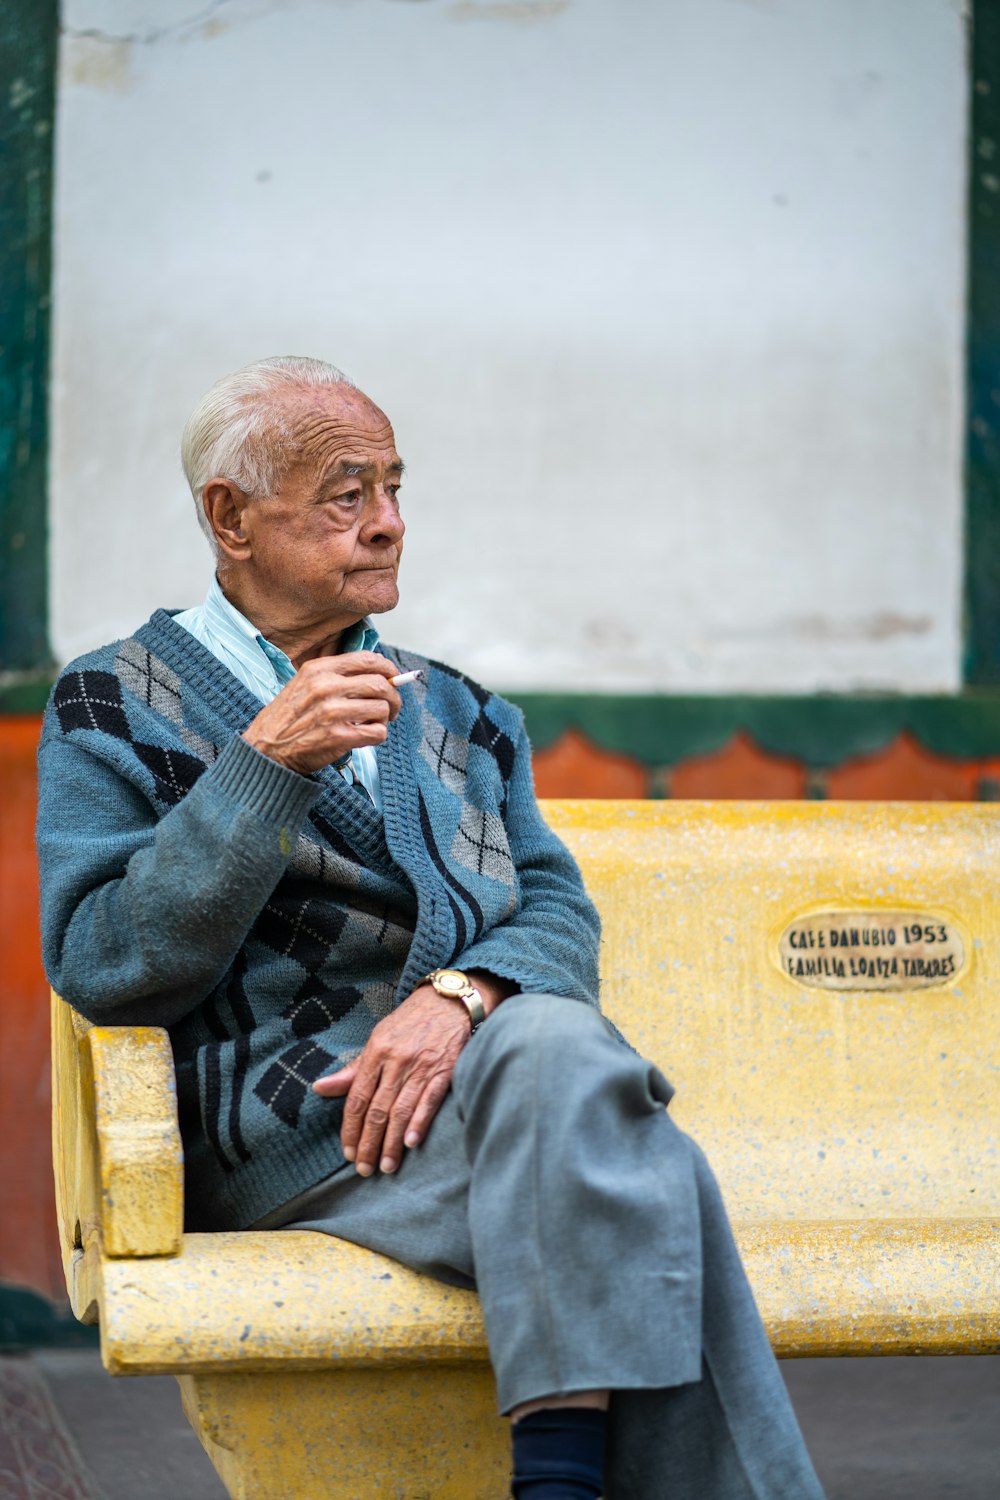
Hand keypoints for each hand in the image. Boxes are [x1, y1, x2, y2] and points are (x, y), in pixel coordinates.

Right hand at [242, 651, 402, 773]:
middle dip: (394, 697)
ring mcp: (332, 712)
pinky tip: (366, 736)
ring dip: (384, 719)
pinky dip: (378, 735)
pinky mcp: (338, 736)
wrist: (266, 749)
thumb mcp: (305, 684)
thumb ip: (338, 677)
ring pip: (382, 709)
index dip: (389, 669)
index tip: (394, 678)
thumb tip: (379, 675)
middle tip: (392, 708)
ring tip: (372, 724)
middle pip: (381, 684)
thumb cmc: (288, 718)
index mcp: (319, 669)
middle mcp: (326, 687)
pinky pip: (377, 733)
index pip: (368, 660)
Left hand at [312, 972, 516, 1174]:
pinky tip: (411, 1143)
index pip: (357, 1098)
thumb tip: (320, 1088)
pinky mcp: (446, 1069)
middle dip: (369, 1143)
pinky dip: (420, 1122)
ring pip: (402, 1110)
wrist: (448, 1001)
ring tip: (387, 1166)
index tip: (347, 1153)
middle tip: (364, 1170)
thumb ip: (353, 1069)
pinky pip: (431, 1100)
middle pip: (378, 1110)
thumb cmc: (409, 1023)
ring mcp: (422, 1066)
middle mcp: (397, 1060)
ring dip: (393, 1142)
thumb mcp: (377, 1039)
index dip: (351, 1128)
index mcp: (376, 1052)